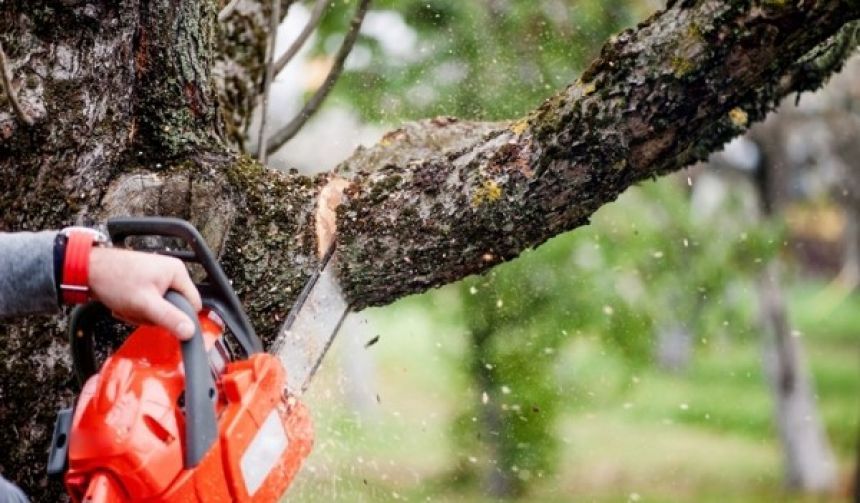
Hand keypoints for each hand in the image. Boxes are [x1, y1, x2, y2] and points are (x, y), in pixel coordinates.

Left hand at [87, 247, 202, 339]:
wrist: (86, 270)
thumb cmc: (114, 279)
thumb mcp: (145, 304)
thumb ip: (170, 318)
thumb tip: (190, 332)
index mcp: (177, 272)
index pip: (193, 304)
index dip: (179, 317)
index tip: (162, 320)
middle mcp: (170, 273)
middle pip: (174, 308)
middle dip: (154, 316)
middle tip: (138, 311)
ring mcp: (157, 278)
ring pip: (159, 309)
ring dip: (142, 314)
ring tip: (128, 306)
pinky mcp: (145, 283)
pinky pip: (148, 304)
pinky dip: (136, 309)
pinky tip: (124, 304)